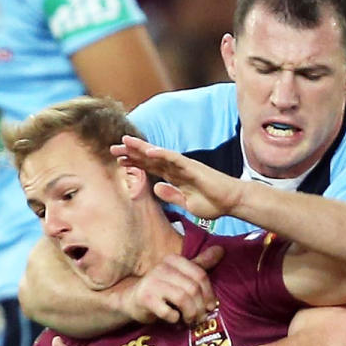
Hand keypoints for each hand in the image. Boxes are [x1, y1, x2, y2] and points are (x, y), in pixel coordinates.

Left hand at [111, 135, 243, 219]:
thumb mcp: (186, 204)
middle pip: (150, 159)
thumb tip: (156, 187)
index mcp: (175, 178)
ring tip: (125, 142)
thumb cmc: (213, 203)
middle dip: (132, 153)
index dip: (135, 163)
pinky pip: (174, 159)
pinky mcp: (192, 167)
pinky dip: (161, 154)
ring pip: (158, 155)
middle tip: (113, 148)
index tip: (119, 160)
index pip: (150, 168)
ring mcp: (184, 166)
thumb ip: (171, 195)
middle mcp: (177, 169)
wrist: (232, 202)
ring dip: (141, 148)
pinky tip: (148, 150)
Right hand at [118, 245, 223, 323]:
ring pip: (183, 299)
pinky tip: (174, 320)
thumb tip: (221, 249)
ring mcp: (152, 282)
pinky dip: (175, 319)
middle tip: (200, 318)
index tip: (210, 307)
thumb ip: (200, 264)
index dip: (209, 294)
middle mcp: (162, 267)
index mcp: (173, 260)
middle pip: (193, 288)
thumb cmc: (160, 289)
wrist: (130, 300)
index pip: (200, 275)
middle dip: (200, 307)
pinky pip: (169, 312)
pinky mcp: (145, 299)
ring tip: (190, 321)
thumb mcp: (180, 274)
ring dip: (190, 314)